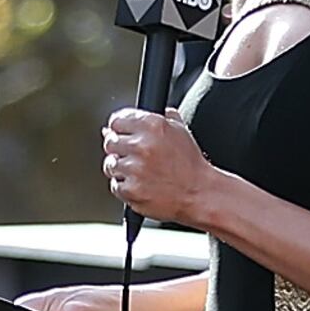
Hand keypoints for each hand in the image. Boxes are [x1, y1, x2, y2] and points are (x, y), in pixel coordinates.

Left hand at [103, 107, 219, 227]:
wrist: (200, 194)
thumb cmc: (191, 166)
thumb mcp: (181, 132)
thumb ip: (160, 119)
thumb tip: (138, 116)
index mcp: (153, 126)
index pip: (117, 120)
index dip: (119, 129)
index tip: (121, 135)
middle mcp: (142, 145)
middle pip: (110, 142)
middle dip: (119, 149)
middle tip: (133, 157)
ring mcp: (135, 168)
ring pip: (110, 164)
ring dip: (121, 169)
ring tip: (140, 173)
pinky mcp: (131, 189)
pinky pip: (115, 185)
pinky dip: (125, 187)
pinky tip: (141, 185)